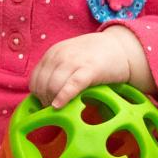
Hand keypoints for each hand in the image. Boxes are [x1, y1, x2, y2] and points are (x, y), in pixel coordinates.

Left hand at [29, 29, 148, 108]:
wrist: (121, 48)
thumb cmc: (95, 57)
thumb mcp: (70, 58)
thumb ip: (57, 71)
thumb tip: (44, 94)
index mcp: (53, 53)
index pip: (35, 77)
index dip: (37, 93)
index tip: (43, 103)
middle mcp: (60, 55)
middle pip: (42, 83)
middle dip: (44, 99)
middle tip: (51, 109)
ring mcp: (74, 61)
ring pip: (53, 85)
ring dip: (52, 100)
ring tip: (58, 108)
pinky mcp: (90, 69)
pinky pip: (71, 85)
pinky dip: (63, 97)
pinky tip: (59, 106)